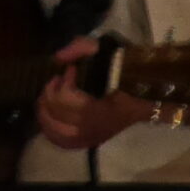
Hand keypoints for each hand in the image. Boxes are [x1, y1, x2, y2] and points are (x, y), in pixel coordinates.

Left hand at [36, 33, 147, 153]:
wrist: (144, 94)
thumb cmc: (123, 73)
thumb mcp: (104, 51)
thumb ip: (80, 48)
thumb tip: (58, 58)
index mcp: (101, 107)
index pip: (69, 98)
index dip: (64, 82)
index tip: (71, 70)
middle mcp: (94, 127)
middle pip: (58, 114)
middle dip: (50, 95)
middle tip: (55, 81)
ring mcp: (91, 137)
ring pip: (56, 131)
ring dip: (45, 112)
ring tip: (48, 98)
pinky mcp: (89, 141)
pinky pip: (63, 142)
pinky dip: (50, 130)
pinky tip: (48, 117)